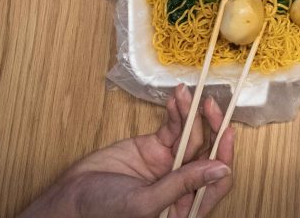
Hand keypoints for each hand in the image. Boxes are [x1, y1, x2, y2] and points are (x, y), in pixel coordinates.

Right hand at [20, 85, 234, 217]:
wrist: (71, 199)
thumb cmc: (103, 213)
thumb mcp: (145, 202)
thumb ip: (182, 184)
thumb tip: (220, 169)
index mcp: (185, 206)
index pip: (217, 180)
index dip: (225, 155)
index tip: (227, 132)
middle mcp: (182, 185)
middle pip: (207, 153)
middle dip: (211, 127)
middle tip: (209, 105)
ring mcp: (169, 165)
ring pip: (191, 136)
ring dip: (191, 113)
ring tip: (186, 95)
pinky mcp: (154, 148)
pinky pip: (172, 128)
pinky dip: (177, 112)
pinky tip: (177, 99)